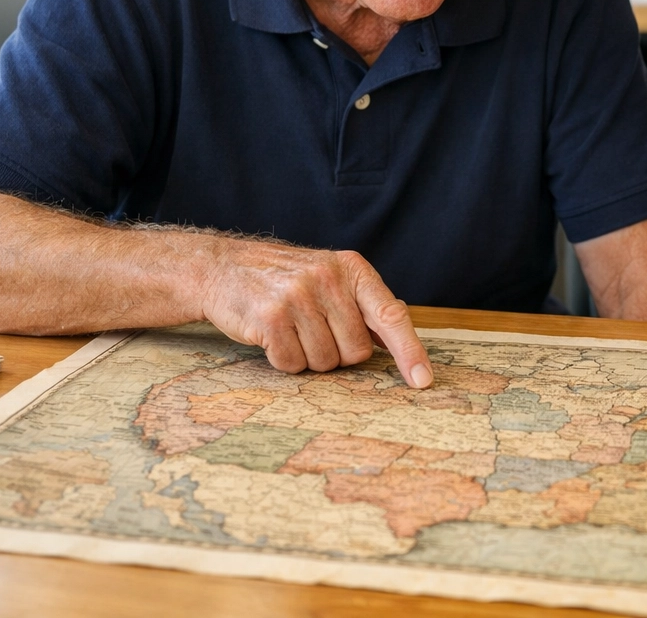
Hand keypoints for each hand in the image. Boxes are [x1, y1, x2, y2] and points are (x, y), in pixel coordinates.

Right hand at [201, 244, 432, 387]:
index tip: (423, 379)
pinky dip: (283, 360)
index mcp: (352, 269)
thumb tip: (401, 339)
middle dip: (337, 353)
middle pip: (356, 351)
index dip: (410, 350)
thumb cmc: (284, 279)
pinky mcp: (271, 317)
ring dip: (308, 357)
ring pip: (325, 362)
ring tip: (291, 329)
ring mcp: (299, 296)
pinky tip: (272, 336)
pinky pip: (292, 364)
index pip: (391, 315)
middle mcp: (329, 279)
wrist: (223, 267)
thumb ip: (363, 305)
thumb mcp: (329, 277)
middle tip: (313, 329)